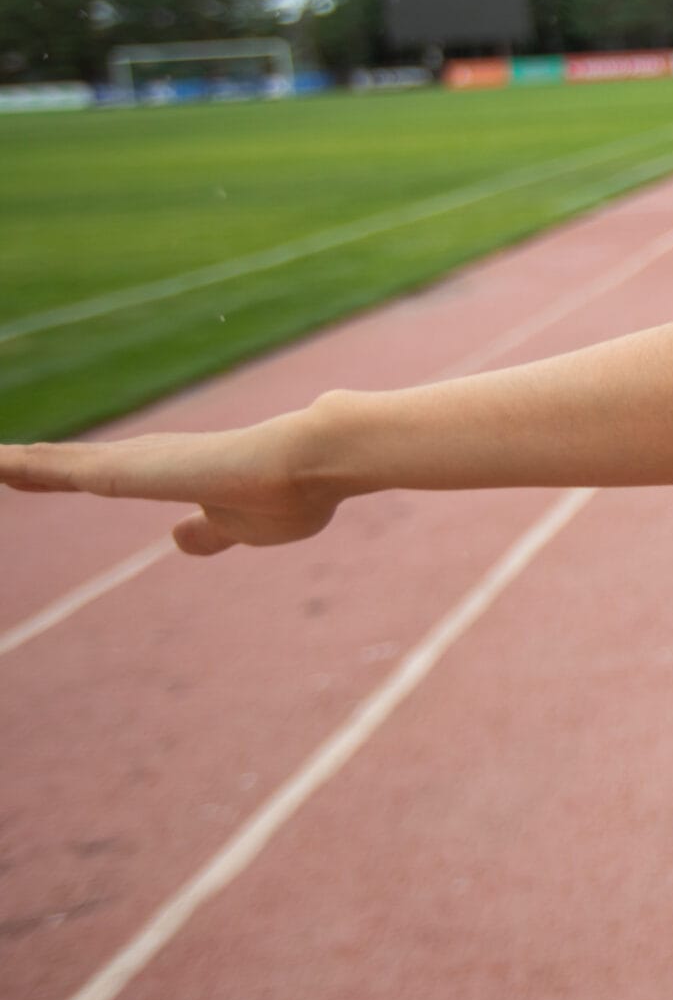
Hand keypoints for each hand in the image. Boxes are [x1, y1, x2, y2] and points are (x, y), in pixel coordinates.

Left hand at [0, 408, 347, 556]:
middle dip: (26, 469)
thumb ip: (209, 533)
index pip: (102, 474)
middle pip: (68, 466)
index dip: (65, 475)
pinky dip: (22, 469)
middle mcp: (146, 460)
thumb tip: (177, 539)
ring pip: (55, 465)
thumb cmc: (295, 495)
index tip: (29, 476)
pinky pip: (59, 470)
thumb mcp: (243, 530)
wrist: (316, 460)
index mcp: (171, 475)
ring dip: (16, 466)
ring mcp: (137, 462)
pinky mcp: (129, 470)